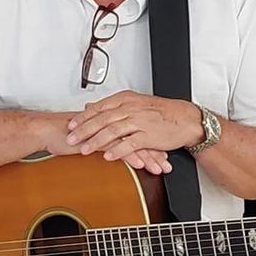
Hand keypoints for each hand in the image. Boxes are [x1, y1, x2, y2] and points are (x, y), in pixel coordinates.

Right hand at [33, 109, 170, 174]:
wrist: (48, 130)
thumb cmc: (66, 134)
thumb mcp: (90, 136)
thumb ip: (103, 138)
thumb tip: (113, 148)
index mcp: (112, 121)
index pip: (138, 131)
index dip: (152, 143)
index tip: (163, 154)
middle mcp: (112, 123)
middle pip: (141, 136)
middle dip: (156, 151)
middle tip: (167, 164)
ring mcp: (106, 130)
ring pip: (134, 143)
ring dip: (149, 157)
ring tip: (160, 168)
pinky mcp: (98, 139)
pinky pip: (119, 148)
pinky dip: (131, 157)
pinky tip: (141, 165)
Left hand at [66, 92, 200, 173]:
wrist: (185, 119)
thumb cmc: (160, 112)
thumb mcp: (134, 103)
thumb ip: (111, 106)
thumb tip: (89, 107)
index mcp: (126, 99)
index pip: (99, 107)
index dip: (83, 117)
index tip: (70, 125)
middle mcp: (131, 108)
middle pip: (102, 119)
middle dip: (84, 130)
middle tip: (70, 139)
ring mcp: (140, 121)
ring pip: (113, 130)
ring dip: (97, 141)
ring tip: (84, 149)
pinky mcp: (149, 135)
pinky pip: (130, 143)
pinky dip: (118, 150)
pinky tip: (108, 156)